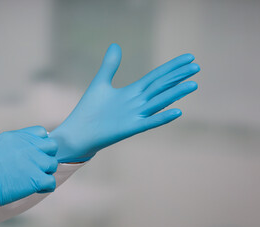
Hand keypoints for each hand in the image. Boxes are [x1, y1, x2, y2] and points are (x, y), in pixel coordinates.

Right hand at [0, 126, 57, 215]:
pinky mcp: (35, 179)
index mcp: (18, 137)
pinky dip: (46, 186)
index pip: (41, 132)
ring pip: (53, 164)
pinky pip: (51, 181)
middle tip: (37, 166)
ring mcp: (33, 162)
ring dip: (46, 172)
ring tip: (34, 179)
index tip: (35, 153)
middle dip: (47, 156)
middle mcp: (28, 146)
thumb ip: (17, 143)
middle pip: (52, 147)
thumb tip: (29, 148)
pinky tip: (36, 188)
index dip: (41, 143)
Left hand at [50, 44, 199, 162]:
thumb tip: (115, 45)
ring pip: (158, 102)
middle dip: (177, 77)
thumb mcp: (101, 82)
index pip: (156, 77)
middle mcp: (137, 103)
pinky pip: (149, 122)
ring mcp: (135, 116)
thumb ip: (110, 65)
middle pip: (160, 87)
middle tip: (197, 67)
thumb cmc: (89, 110)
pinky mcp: (129, 128)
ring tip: (193, 85)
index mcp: (132, 92)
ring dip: (175, 94)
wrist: (78, 132)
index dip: (171, 67)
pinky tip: (177, 111)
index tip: (188, 58)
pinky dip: (162, 117)